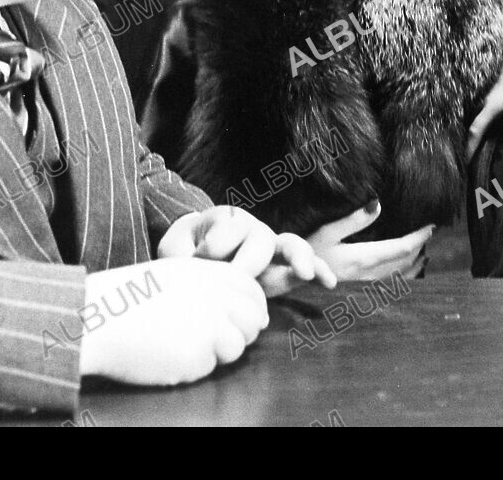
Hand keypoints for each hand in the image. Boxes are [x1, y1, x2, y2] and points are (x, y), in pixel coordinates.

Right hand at [79, 258, 267, 384]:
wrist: (94, 319)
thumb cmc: (127, 299)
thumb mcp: (174, 274)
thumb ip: (212, 286)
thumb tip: (254, 310)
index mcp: (208, 271)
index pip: (252, 290)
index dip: (251, 307)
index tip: (239, 320)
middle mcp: (215, 294)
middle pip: (253, 319)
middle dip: (241, 332)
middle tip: (213, 339)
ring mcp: (210, 323)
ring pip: (237, 346)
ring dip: (216, 351)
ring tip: (181, 343)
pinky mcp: (199, 353)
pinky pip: (210, 366)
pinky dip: (194, 366)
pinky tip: (167, 354)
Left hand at [158, 207, 336, 296]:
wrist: (195, 252)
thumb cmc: (186, 250)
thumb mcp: (175, 250)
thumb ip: (183, 259)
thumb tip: (199, 276)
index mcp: (226, 220)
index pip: (224, 235)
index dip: (208, 251)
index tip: (194, 261)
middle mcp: (252, 230)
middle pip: (259, 239)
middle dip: (249, 261)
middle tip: (239, 278)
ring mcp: (270, 249)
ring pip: (290, 246)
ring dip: (299, 258)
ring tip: (304, 272)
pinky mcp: (282, 271)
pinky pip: (305, 266)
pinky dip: (318, 271)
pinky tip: (327, 282)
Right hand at [307, 201, 433, 280]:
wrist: (292, 283)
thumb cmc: (306, 254)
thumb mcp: (326, 232)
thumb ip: (353, 220)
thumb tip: (378, 204)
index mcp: (363, 258)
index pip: (401, 248)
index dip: (419, 237)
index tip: (431, 225)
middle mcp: (369, 275)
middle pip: (405, 263)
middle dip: (419, 248)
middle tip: (428, 232)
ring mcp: (365, 287)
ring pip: (400, 276)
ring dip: (414, 262)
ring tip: (423, 250)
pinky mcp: (360, 292)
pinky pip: (391, 284)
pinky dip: (404, 275)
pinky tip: (405, 271)